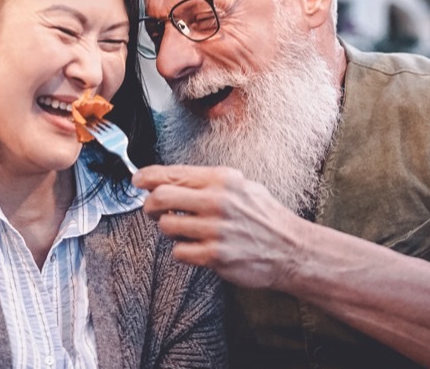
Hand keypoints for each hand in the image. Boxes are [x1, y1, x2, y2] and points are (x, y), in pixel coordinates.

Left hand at [133, 164, 307, 289]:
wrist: (291, 249)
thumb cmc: (265, 217)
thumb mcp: (242, 186)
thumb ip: (208, 182)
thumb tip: (170, 178)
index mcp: (222, 179)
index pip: (173, 173)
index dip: (147, 177)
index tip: (137, 180)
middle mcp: (217, 201)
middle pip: (161, 197)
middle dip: (150, 205)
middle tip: (153, 210)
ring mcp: (215, 229)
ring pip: (166, 226)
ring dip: (169, 230)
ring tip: (185, 231)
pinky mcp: (215, 256)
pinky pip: (178, 252)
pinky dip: (182, 251)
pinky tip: (197, 248)